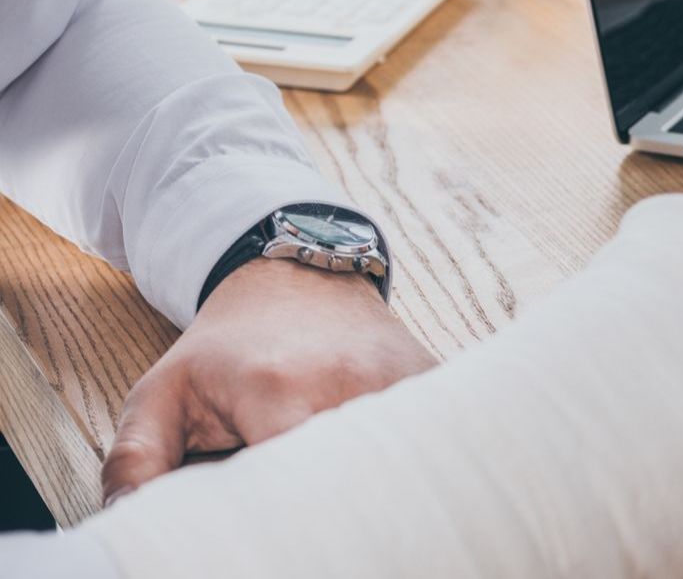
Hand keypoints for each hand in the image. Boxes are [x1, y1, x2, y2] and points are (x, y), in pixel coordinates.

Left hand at [103, 259, 434, 502]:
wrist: (298, 279)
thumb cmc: (228, 346)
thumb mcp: (163, 391)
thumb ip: (136, 459)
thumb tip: (126, 522)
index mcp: (276, 388)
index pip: (288, 484)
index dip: (278, 518)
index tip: (264, 529)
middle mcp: (349, 381)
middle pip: (351, 482)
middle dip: (329, 511)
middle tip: (303, 518)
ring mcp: (401, 379)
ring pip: (397, 464)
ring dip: (372, 487)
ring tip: (343, 493)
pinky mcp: (432, 379)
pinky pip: (431, 438)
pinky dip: (409, 460)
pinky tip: (384, 466)